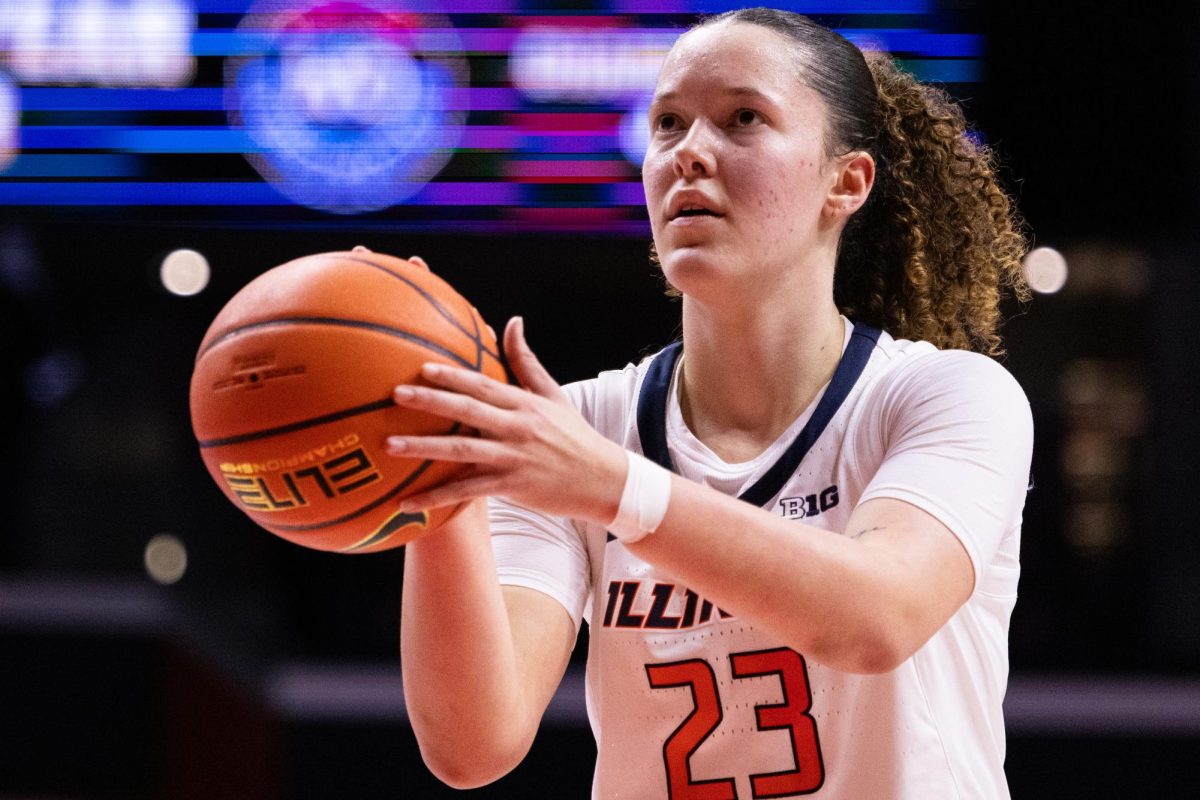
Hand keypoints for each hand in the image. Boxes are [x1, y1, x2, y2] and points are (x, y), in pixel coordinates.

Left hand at [386, 317, 627, 524]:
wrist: (603, 479)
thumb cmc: (574, 435)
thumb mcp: (553, 394)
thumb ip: (526, 361)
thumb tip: (513, 321)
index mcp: (524, 404)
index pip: (483, 385)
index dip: (452, 375)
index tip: (422, 366)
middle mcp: (517, 428)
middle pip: (468, 411)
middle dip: (431, 402)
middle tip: (396, 394)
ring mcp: (514, 458)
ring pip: (462, 451)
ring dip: (424, 448)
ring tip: (390, 445)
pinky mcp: (512, 487)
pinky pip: (468, 492)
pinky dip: (437, 497)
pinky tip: (407, 502)